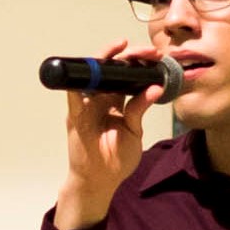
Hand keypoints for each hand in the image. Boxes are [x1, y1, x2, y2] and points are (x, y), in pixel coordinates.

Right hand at [55, 30, 159, 229]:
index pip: (126, 75)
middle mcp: (100, 99)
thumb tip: (155, 88)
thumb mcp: (134, 130)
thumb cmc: (116, 158)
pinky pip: (74, 96)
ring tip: (120, 49)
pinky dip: (79, 82)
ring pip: (92, 75)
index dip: (138, 62)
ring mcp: (86, 105)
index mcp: (116, 102)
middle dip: (127, 56)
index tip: (155, 55)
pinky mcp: (76, 116)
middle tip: (146, 51)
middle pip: (110, 69)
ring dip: (104, 59)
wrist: (100, 180)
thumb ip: (139, 109)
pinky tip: (90, 70)